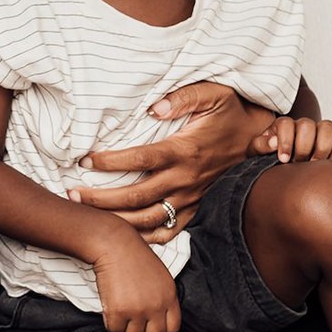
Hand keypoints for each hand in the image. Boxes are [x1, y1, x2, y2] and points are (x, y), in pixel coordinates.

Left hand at [72, 81, 274, 244]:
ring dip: (116, 220)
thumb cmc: (230, 112)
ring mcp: (191, 198)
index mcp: (184, 150)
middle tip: (72, 194)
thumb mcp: (213, 94)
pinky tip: (123, 235)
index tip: (85, 159)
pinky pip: (170, 231)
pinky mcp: (196, 208)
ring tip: (87, 214)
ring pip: (148, 219)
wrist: (260, 138)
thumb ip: (183, 97)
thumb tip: (154, 106)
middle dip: (101, 198)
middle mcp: (185, 179)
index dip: (110, 161)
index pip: (140, 159)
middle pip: (136, 196)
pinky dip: (146, 237)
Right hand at [93, 243, 179, 331]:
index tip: (149, 330)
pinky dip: (110, 326)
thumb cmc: (134, 257)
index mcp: (170, 297)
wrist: (114, 244)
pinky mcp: (118, 311)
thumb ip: (162, 298)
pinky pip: (114, 330)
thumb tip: (156, 321)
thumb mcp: (160, 276)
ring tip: (120, 322)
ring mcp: (138, 310)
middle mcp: (157, 306)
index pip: (173, 329)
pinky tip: (109, 313)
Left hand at [252, 116, 331, 163]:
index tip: (283, 159)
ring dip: (322, 147)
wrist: (277, 173)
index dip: (286, 141)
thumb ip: (260, 145)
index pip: (286, 123)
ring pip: (328, 127)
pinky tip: (324, 168)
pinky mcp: (331, 147)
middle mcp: (301, 127)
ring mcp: (318, 135)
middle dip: (303, 146)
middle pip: (308, 124)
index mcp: (282, 126)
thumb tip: (274, 143)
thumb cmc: (264, 160)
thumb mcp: (255, 153)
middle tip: (298, 162)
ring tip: (312, 164)